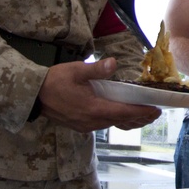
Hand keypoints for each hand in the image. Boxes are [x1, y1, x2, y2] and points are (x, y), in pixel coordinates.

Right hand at [37, 58, 160, 132]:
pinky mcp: (80, 126)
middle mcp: (91, 121)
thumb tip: (113, 63)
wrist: (32, 96)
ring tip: (143, 115)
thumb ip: (96, 69)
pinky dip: (117, 121)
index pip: (123, 112)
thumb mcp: (75, 70)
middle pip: (121, 121)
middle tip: (155, 113)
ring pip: (113, 124)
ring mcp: (85, 125)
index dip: (141, 112)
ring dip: (129, 121)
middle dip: (140, 118)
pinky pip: (104, 125)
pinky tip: (121, 115)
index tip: (156, 110)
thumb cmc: (54, 81)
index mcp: (93, 108)